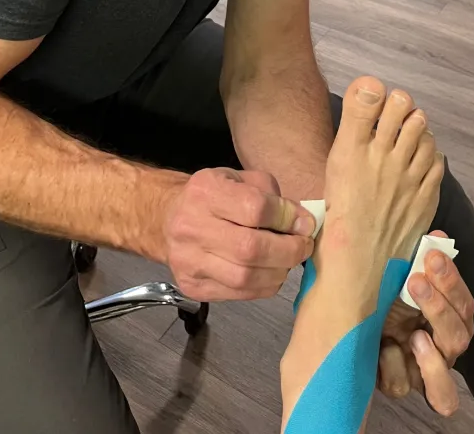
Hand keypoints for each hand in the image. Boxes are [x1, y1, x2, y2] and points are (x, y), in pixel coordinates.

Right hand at [163, 168, 314, 301]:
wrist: (169, 219)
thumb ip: (273, 197)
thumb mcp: (241, 179)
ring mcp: (189, 261)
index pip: (254, 208)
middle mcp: (191, 226)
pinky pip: (238, 294)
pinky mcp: (192, 287)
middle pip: (250, 249)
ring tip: (288, 260)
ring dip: (277, 271)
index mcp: (205, 191)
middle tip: (303, 246)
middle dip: (287, 251)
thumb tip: (303, 222)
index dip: (286, 218)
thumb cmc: (212, 196)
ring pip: (244, 277)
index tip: (304, 223)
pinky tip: (270, 272)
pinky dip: (263, 286)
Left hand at [378, 232, 473, 417]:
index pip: (464, 305)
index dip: (453, 282)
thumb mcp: (399, 276)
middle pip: (460, 336)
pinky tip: (386, 348)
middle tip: (416, 279)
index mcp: (449, 319)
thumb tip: (437, 236)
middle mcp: (442, 348)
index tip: (434, 255)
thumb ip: (419, 260)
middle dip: (440, 306)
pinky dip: (395, 367)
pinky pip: (403, 385)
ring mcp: (422, 372)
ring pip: (444, 376)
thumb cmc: (384, 292)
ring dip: (432, 357)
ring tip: (415, 334)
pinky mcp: (398, 384)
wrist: (351, 316)